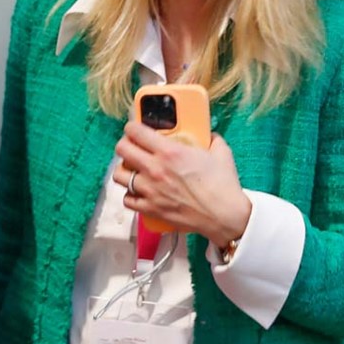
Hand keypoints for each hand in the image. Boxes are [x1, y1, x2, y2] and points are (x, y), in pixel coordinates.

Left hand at [114, 120, 250, 243]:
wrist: (224, 216)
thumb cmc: (223, 185)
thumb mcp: (220, 153)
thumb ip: (212, 140)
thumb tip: (210, 135)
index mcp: (170, 152)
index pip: (136, 132)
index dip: (132, 128)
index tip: (134, 129)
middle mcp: (155, 169)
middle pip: (122, 150)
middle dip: (124, 145)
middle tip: (131, 147)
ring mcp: (150, 190)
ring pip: (119, 175)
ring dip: (124, 170)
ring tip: (132, 170)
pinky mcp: (150, 209)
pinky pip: (127, 200)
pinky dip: (130, 195)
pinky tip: (138, 192)